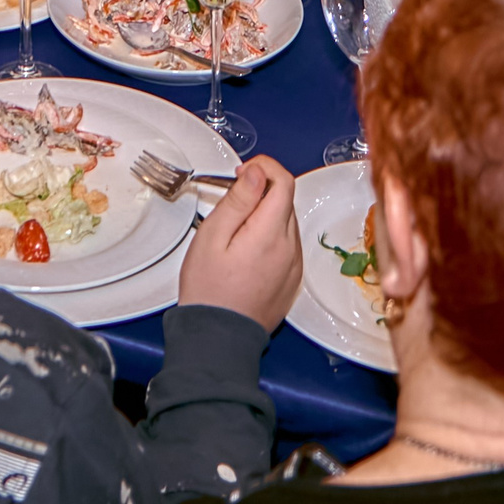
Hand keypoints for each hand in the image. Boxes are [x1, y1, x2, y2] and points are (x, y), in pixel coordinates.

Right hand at [175, 155, 301, 331]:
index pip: (284, 182)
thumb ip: (238, 201)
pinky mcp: (292, 279)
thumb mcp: (213, 236)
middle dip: (261, 190)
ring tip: (235, 230)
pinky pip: (287, 244)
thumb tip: (257, 173)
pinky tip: (246, 249)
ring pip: (287, 222)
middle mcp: (291, 249)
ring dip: (266, 214)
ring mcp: (295, 266)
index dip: (264, 168)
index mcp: (271, 234)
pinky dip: (271, 235)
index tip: (242, 172)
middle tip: (231, 201)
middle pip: (286, 201)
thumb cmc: (209, 288)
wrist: (220, 335)